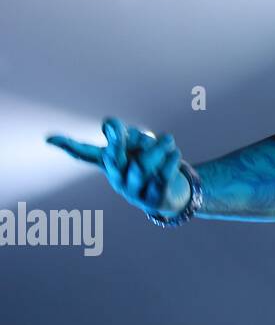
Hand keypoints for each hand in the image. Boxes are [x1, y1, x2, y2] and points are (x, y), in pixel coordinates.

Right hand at [47, 117, 191, 216]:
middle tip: (122, 129)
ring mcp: (134, 192)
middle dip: (116, 143)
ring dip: (156, 149)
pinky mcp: (153, 200)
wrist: (174, 195)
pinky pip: (161, 178)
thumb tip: (108, 124)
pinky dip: (169, 163)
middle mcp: (117, 178)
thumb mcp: (139, 147)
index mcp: (111, 164)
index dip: (69, 146)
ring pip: (141, 167)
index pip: (86, 154)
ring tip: (168, 139)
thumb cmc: (153, 165)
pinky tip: (175, 153)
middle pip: (113, 159)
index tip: (49, 139)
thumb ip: (126, 135)